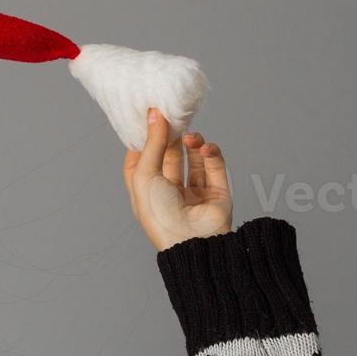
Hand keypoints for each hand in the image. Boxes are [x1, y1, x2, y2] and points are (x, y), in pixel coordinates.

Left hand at [123, 107, 233, 252]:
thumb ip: (151, 144)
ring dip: (192, 143)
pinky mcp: (216, 191)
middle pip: (168, 157)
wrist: (192, 239)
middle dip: (170, 137)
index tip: (147, 120)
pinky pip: (214, 165)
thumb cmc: (160, 215)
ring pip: (193, 159)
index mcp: (145, 194)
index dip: (142, 142)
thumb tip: (154, 116)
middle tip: (172, 117)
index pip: (140, 163)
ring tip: (189, 135)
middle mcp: (168, 193)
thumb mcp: (145, 176)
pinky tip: (204, 147)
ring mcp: (193, 193)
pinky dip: (210, 153)